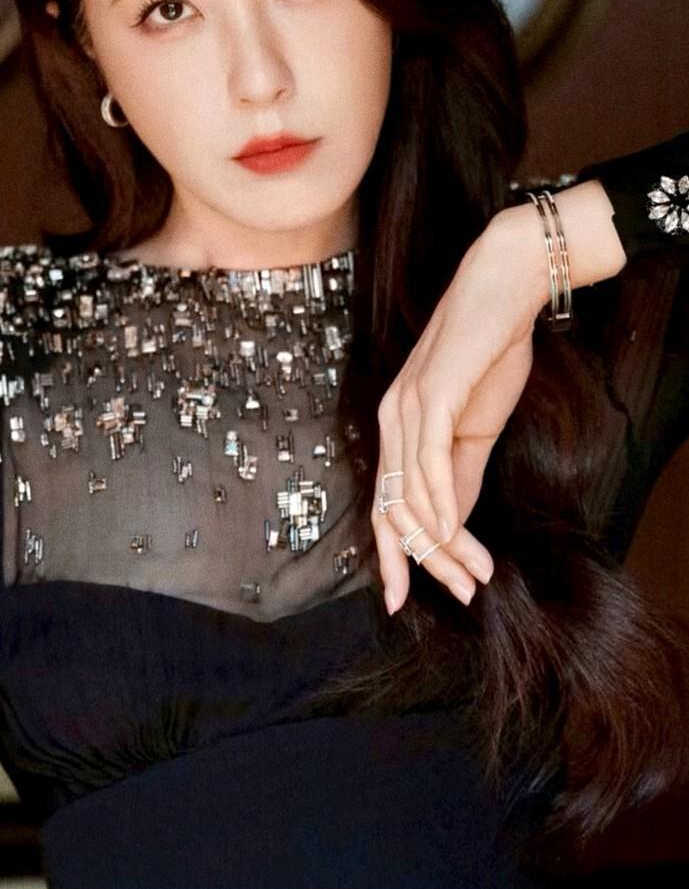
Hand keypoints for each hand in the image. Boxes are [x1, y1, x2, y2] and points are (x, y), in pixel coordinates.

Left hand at [372, 213, 546, 612]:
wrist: (504, 289)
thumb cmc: (489, 352)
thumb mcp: (475, 427)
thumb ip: (460, 474)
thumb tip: (453, 524)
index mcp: (396, 429)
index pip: (385, 504)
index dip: (392, 556)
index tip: (404, 600)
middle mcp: (390, 421)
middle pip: (391, 510)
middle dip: (423, 562)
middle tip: (460, 594)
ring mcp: (407, 408)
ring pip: (411, 496)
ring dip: (443, 545)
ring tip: (476, 574)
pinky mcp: (432, 397)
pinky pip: (428, 464)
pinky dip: (439, 505)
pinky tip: (455, 534)